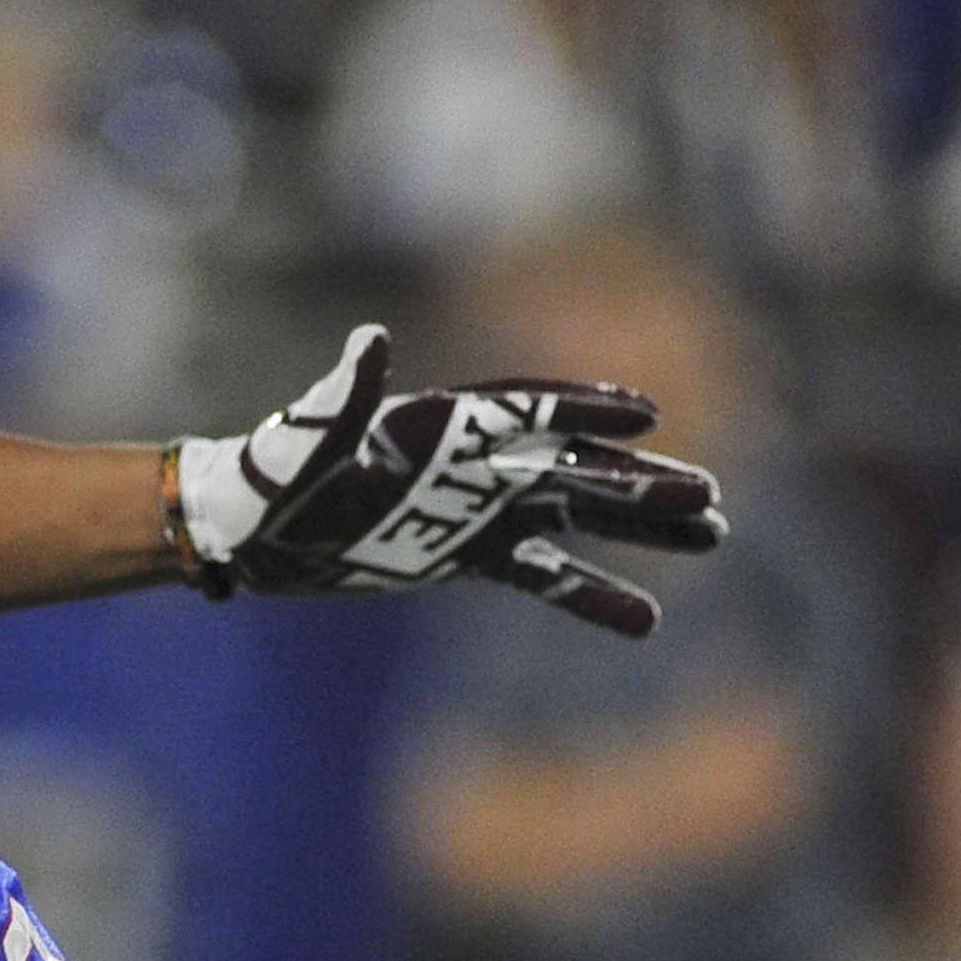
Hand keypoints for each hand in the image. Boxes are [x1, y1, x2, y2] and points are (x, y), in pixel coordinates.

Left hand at [172, 323, 726, 638]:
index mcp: (444, 425)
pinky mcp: (466, 556)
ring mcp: (477, 509)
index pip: (530, 411)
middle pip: (574, 467)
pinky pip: (544, 574)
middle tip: (712, 500)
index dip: (585, 411)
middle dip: (641, 483)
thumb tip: (372, 340)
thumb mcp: (308, 442)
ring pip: (579, 514)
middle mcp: (474, 461)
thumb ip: (346, 397)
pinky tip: (646, 619)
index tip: (646, 416)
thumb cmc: (271, 476)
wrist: (246, 532)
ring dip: (642, 527)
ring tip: (714, 536)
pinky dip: (591, 595)